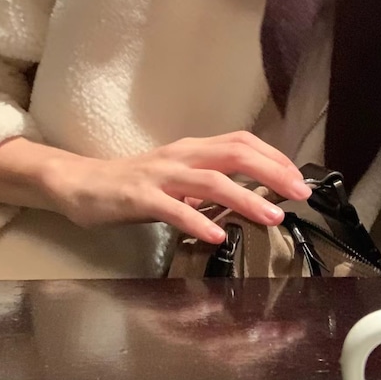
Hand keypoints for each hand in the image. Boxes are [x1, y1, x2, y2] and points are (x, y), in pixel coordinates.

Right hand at [43, 131, 311, 243]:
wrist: (80, 183)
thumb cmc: (131, 185)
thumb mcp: (175, 179)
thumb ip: (206, 186)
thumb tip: (246, 199)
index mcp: (191, 149)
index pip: (240, 142)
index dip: (273, 157)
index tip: (299, 178)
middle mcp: (180, 156)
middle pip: (234, 154)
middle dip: (272, 173)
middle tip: (301, 195)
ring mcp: (160, 176)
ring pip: (210, 181)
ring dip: (246, 198)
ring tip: (273, 217)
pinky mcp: (139, 197)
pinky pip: (173, 209)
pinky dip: (198, 222)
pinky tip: (217, 238)